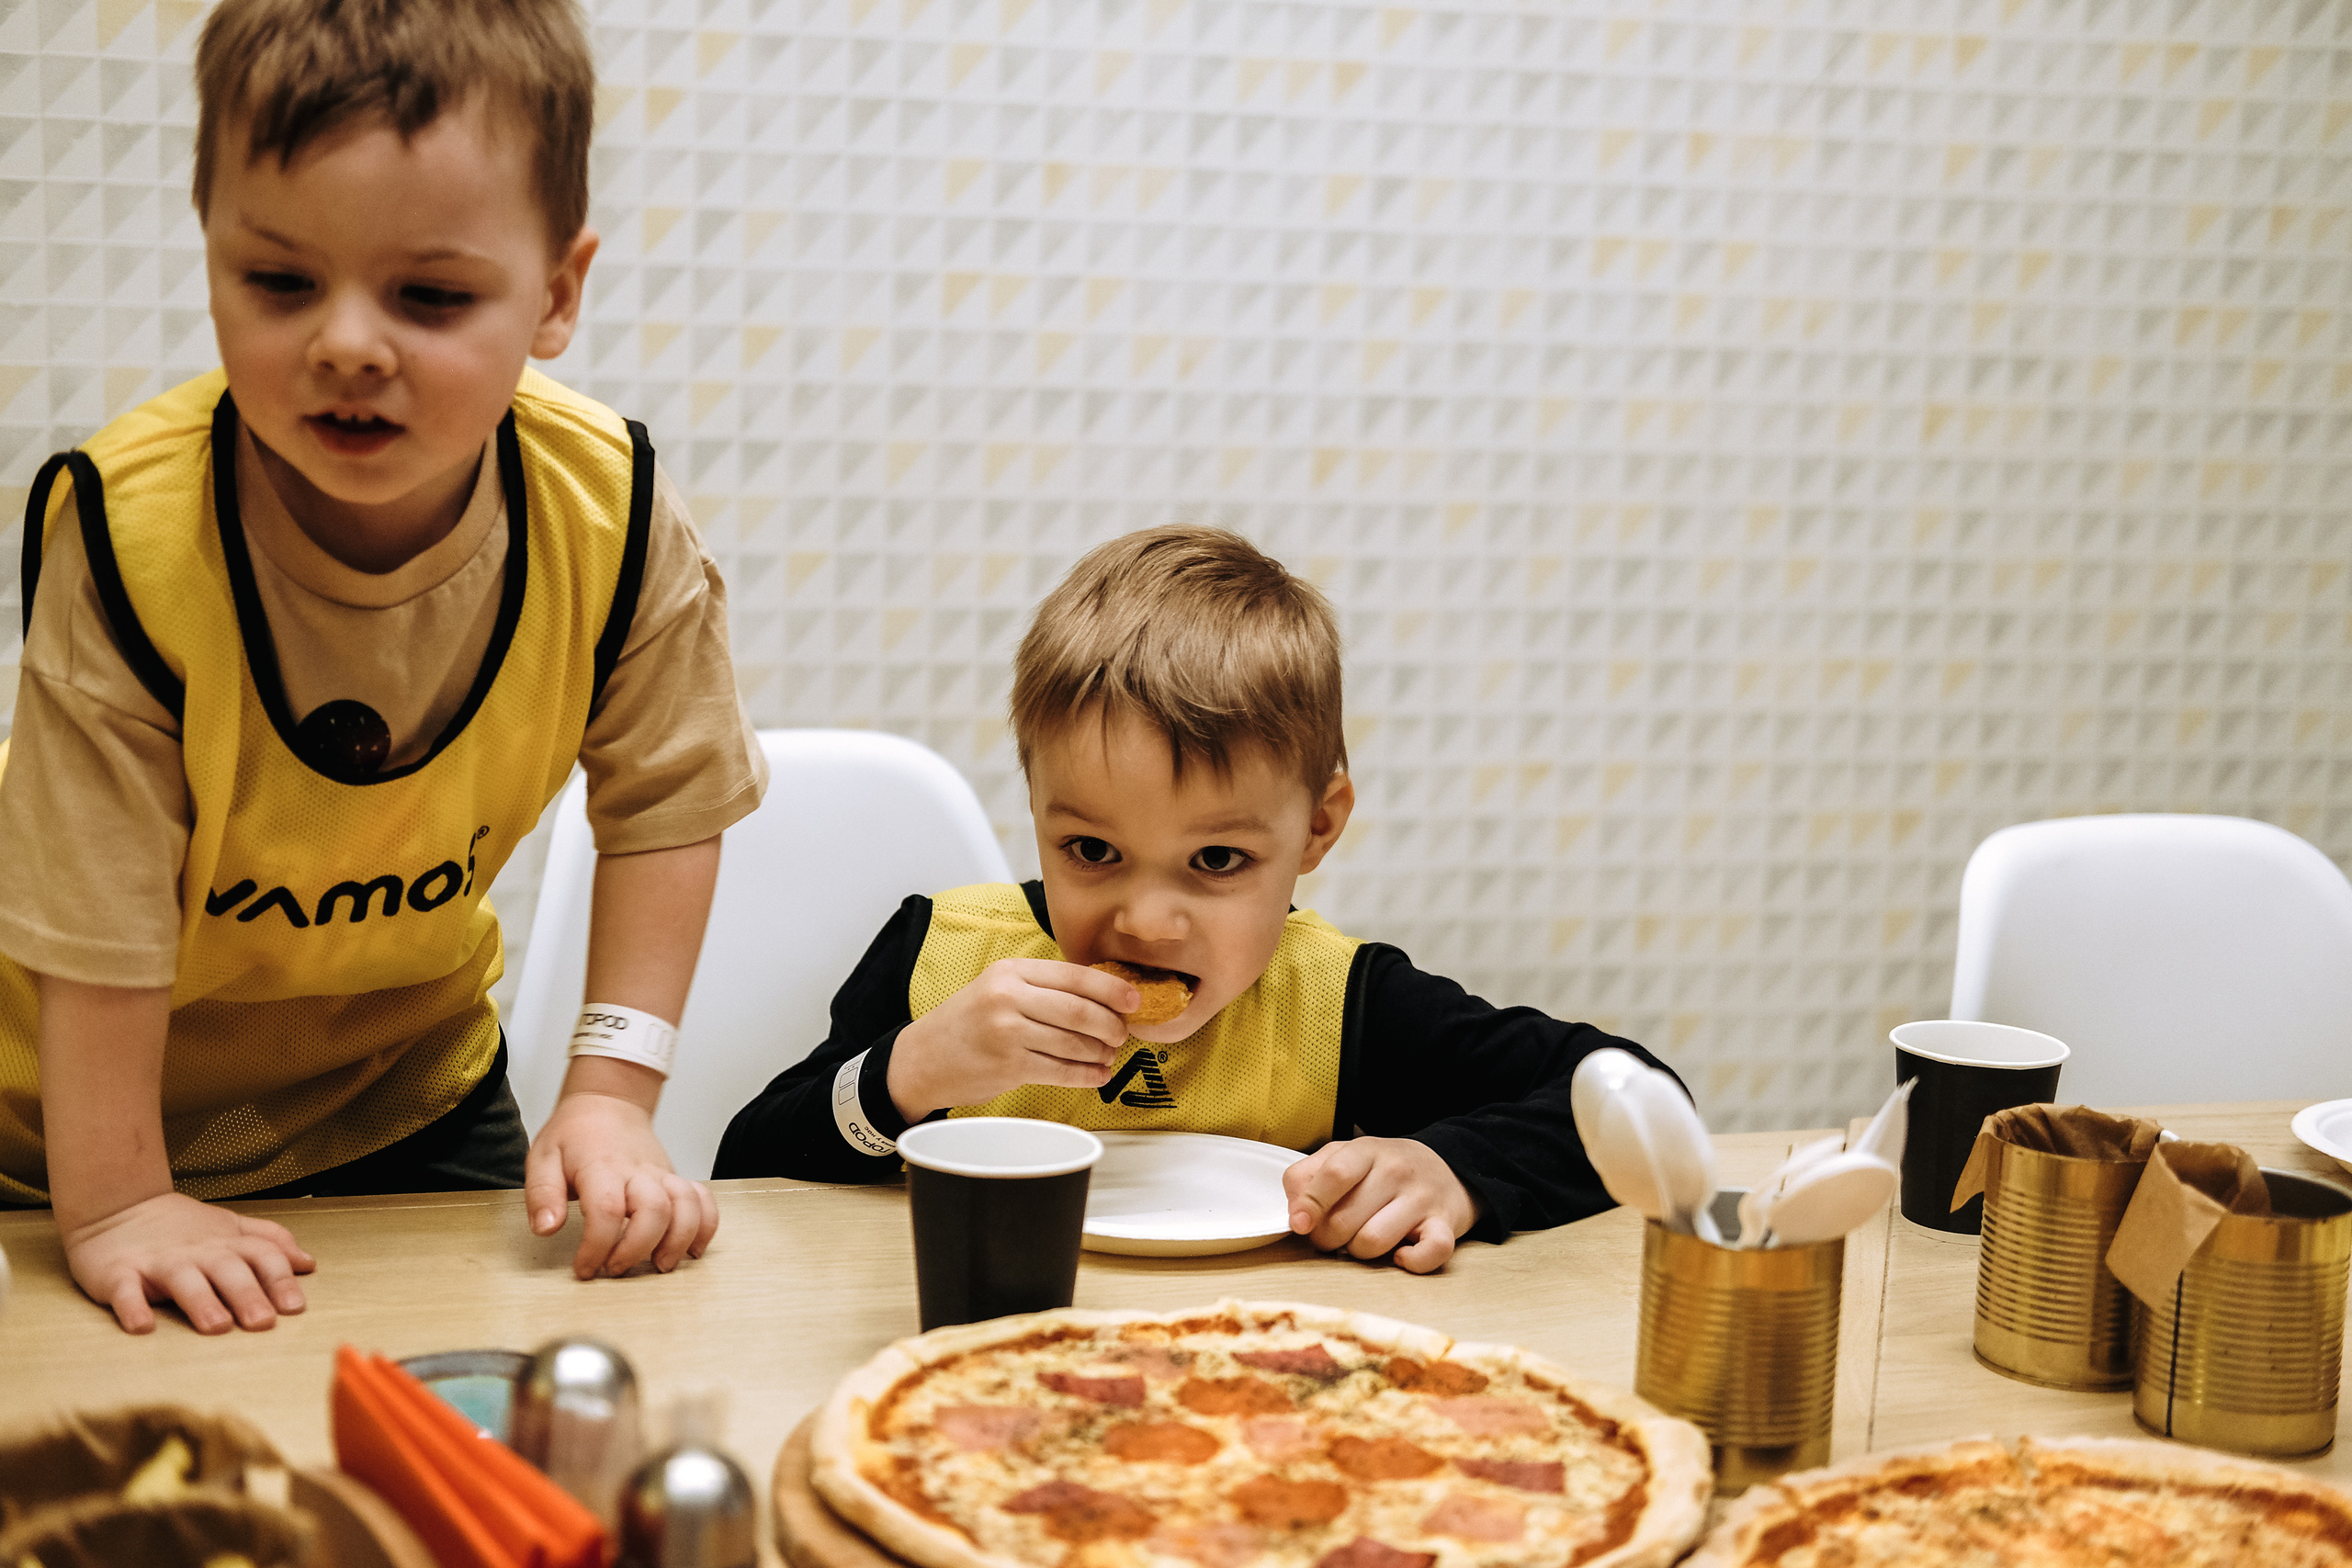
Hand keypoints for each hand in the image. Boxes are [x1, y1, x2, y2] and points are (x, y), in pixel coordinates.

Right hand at [62, 1192, 313, 1334]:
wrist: (117, 1205)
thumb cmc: (180, 1226)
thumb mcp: (230, 1227)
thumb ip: (269, 1242)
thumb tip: (307, 1263)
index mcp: (226, 1243)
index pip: (261, 1256)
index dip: (279, 1279)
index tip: (295, 1307)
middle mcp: (197, 1251)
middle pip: (227, 1270)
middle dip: (247, 1294)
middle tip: (263, 1322)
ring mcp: (157, 1262)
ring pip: (182, 1280)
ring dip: (201, 1302)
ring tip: (217, 1326)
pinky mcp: (118, 1273)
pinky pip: (125, 1291)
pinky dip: (132, 1307)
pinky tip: (142, 1327)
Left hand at [525, 1088, 717, 1278]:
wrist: (608, 1103)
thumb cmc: (574, 1135)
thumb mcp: (542, 1158)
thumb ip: (543, 1195)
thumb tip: (546, 1228)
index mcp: (600, 1167)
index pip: (606, 1210)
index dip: (597, 1247)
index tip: (585, 1268)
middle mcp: (637, 1171)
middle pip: (654, 1211)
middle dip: (638, 1249)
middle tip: (616, 1269)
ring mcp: (662, 1174)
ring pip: (687, 1206)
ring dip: (679, 1241)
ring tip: (661, 1265)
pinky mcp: (676, 1179)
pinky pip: (704, 1200)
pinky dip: (706, 1226)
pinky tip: (692, 1249)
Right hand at [887, 958, 1136, 1119]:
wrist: (922, 1059)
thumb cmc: (968, 1022)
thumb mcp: (999, 988)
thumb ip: (1043, 988)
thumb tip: (1104, 997)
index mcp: (1011, 971)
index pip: (1075, 976)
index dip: (1111, 990)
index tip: (1134, 1001)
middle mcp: (1009, 998)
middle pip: (1081, 1011)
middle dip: (1111, 1025)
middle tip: (1122, 1034)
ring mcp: (1008, 1033)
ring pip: (1075, 1043)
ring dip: (1100, 1052)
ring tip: (1108, 1055)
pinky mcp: (1009, 1067)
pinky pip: (1062, 1071)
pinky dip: (1087, 1075)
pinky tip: (1097, 1075)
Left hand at [1283, 1137, 1480, 1273]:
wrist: (1447, 1168)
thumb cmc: (1383, 1170)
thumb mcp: (1345, 1157)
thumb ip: (1309, 1176)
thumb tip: (1295, 1212)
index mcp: (1367, 1151)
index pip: (1334, 1174)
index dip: (1310, 1204)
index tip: (1299, 1224)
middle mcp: (1397, 1171)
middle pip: (1345, 1219)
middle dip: (1328, 1238)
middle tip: (1334, 1235)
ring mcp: (1423, 1198)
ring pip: (1373, 1242)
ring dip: (1359, 1252)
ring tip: (1363, 1240)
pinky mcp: (1447, 1226)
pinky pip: (1428, 1254)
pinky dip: (1411, 1262)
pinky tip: (1401, 1256)